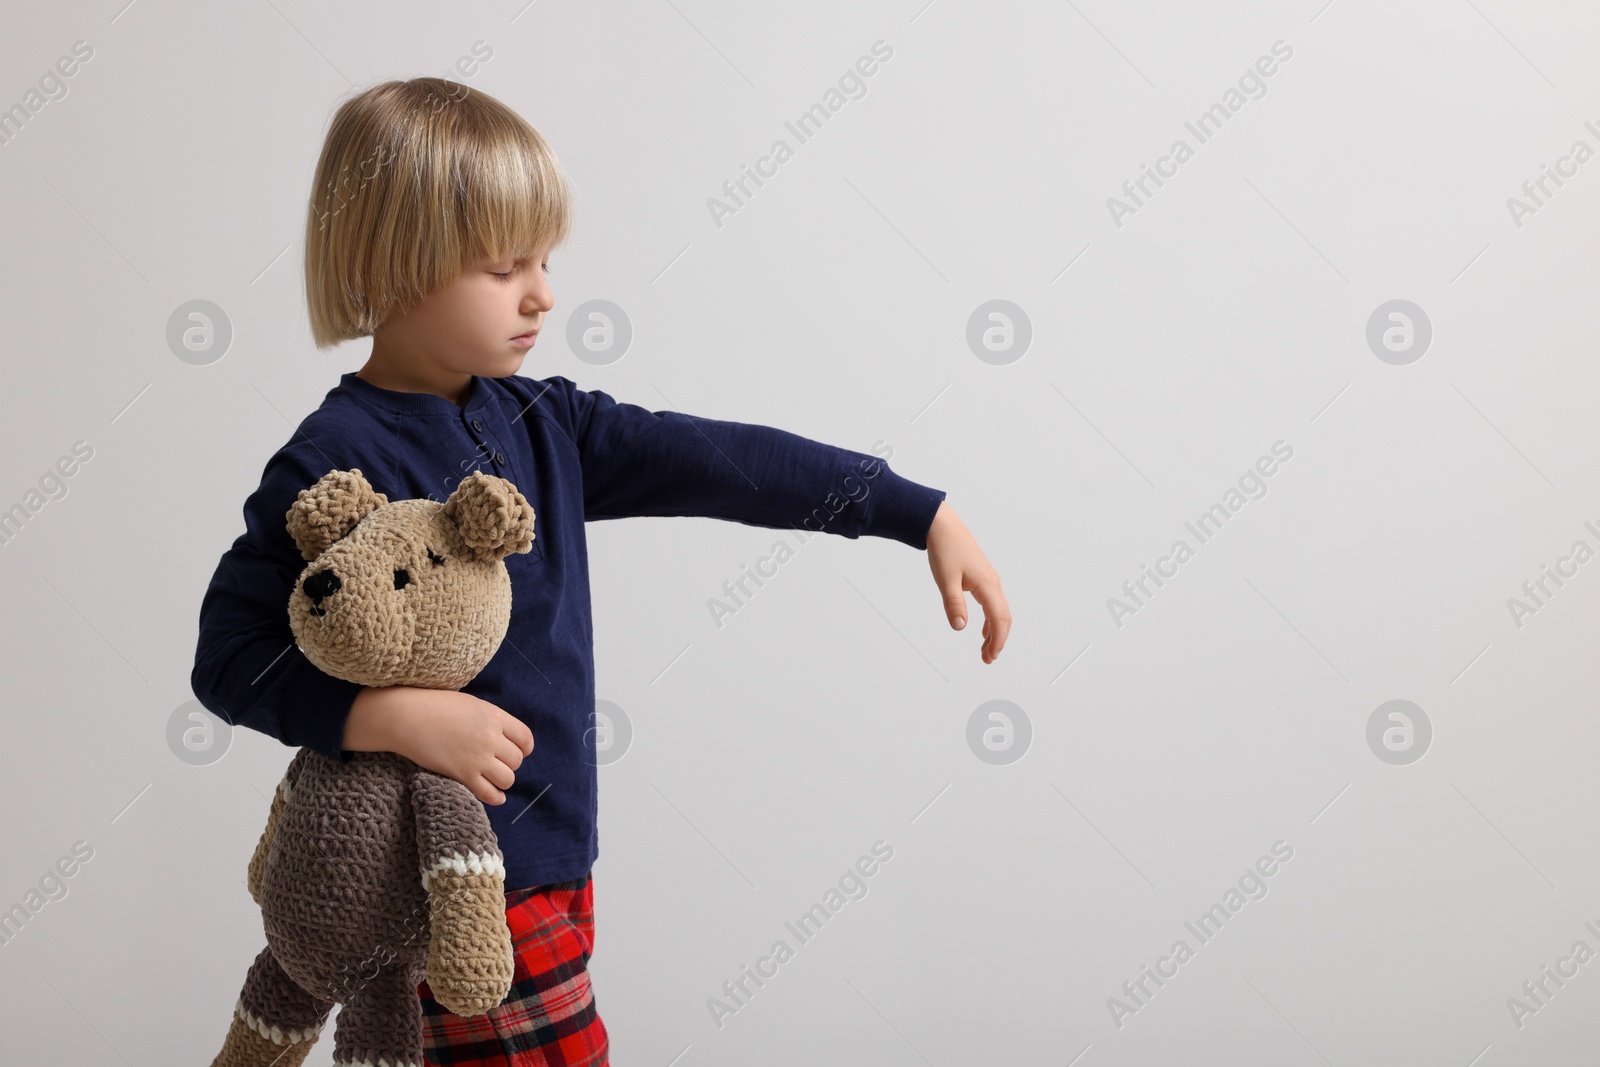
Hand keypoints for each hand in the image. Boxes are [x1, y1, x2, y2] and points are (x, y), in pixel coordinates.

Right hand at [343, 687, 533, 805]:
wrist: (406, 717)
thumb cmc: (435, 706)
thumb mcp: (471, 705)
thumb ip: (490, 720)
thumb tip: (503, 735)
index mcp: (495, 716)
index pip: (525, 738)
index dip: (524, 748)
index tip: (518, 752)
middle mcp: (491, 737)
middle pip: (516, 760)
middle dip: (509, 764)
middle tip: (497, 764)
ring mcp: (478, 757)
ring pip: (507, 779)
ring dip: (502, 781)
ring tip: (493, 778)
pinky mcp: (463, 774)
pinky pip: (489, 793)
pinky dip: (496, 797)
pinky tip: (496, 796)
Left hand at [926, 501, 1010, 663]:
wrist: (943, 527)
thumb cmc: (946, 550)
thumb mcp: (946, 580)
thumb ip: (954, 604)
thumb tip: (960, 627)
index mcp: (987, 585)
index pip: (999, 618)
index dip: (997, 640)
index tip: (991, 656)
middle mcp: (993, 584)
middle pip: (1003, 618)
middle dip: (998, 640)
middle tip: (988, 659)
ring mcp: (989, 581)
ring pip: (998, 611)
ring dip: (994, 632)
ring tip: (986, 651)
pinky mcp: (982, 579)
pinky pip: (991, 604)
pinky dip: (989, 620)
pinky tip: (982, 631)